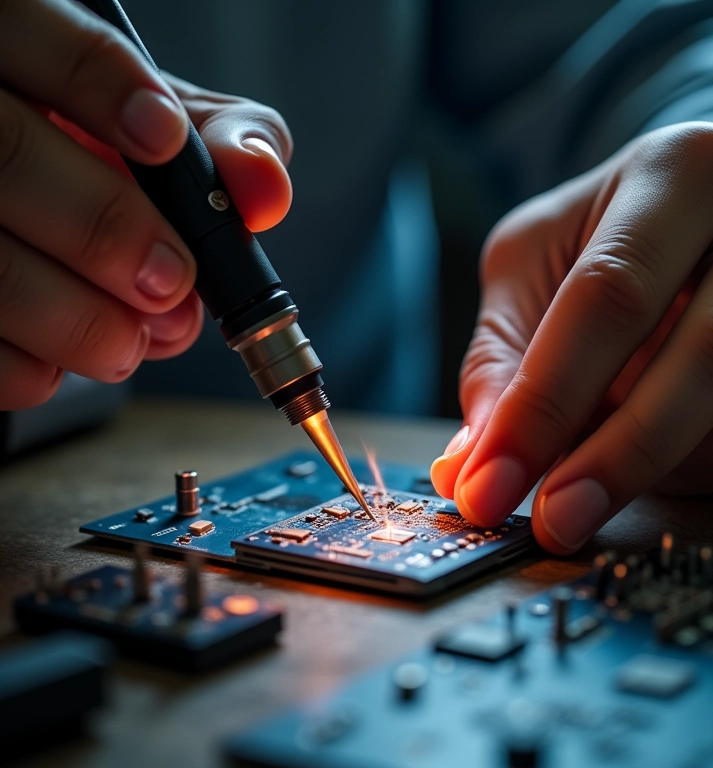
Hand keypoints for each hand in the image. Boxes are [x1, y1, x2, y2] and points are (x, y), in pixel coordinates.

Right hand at [0, 0, 291, 408]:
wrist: (43, 223)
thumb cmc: (110, 163)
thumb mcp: (168, 132)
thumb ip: (224, 143)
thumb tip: (264, 187)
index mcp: (16, 54)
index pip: (36, 34)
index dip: (103, 87)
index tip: (165, 139)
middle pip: (7, 155)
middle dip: (107, 231)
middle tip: (170, 280)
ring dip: (78, 320)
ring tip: (130, 339)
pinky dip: (32, 368)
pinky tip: (65, 356)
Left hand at [431, 122, 712, 553]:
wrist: (701, 206)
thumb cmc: (601, 231)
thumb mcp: (533, 261)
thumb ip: (501, 355)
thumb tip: (471, 464)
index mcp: (682, 175)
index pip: (608, 298)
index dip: (544, 401)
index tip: (488, 484)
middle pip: (705, 356)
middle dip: (615, 457)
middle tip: (553, 521)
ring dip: (655, 473)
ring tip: (585, 489)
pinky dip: (690, 470)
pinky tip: (640, 462)